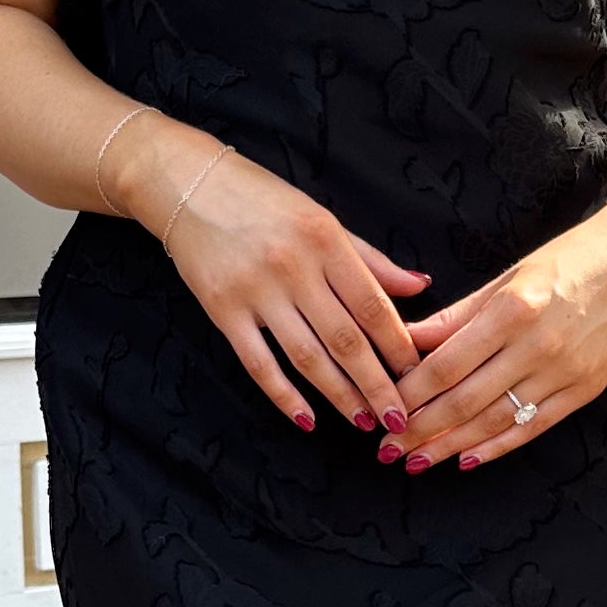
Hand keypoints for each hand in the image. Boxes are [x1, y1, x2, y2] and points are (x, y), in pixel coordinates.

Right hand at [120, 125, 430, 430]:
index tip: (417, 375)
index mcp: (325, 238)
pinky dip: (284, 396)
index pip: (373, 304)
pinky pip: (258, 363)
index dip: (398, 346)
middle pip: (345, 338)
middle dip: (377, 384)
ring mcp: (255, 291)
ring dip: (339, 396)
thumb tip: (419, 286)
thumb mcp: (321, 218)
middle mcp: (292, 266)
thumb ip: (369, 258)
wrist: (187, 185)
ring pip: (307, 357)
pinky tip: (307, 419)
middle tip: (399, 417)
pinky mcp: (222, 310)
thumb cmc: (261, 199)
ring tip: (363, 421)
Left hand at [388, 192, 606, 472]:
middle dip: (420, 430)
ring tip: (416, 462)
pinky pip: (532, 427)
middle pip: (464, 400)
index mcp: (512, 310)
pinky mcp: (584, 390)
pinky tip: (466, 460)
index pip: (447, 364)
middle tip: (385, 449)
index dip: (409, 393)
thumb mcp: (507, 277)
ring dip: (450, 446)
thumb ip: (456, 316)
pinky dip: (497, 447)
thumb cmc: (568, 260)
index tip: (381, 409)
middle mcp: (537, 346)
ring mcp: (564, 372)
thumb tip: (406, 341)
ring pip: (495, 421)